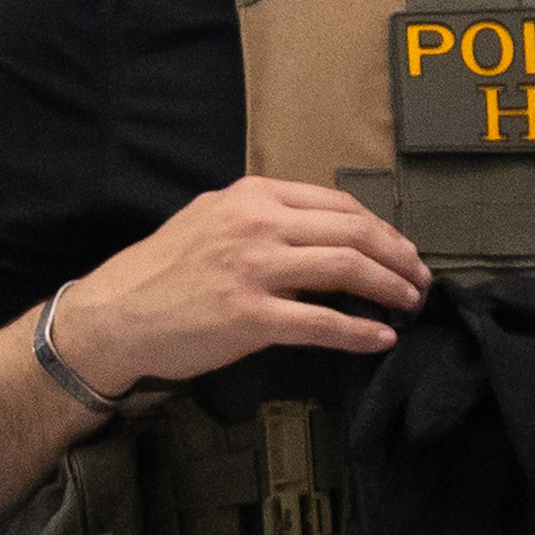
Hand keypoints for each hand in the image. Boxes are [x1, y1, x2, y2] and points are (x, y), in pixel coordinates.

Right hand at [54, 179, 431, 394]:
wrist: (115, 317)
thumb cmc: (159, 272)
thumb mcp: (209, 221)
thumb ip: (260, 220)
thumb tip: (314, 237)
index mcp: (250, 196)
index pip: (335, 202)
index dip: (378, 226)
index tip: (397, 246)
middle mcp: (257, 224)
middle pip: (352, 230)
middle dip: (396, 254)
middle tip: (418, 276)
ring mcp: (255, 270)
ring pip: (346, 268)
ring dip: (389, 286)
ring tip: (409, 301)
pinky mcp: (251, 317)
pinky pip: (322, 322)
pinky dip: (360, 331)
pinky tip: (381, 338)